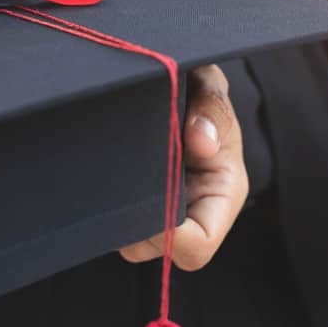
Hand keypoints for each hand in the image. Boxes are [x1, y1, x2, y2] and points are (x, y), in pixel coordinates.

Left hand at [119, 64, 248, 270]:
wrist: (178, 78)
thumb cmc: (199, 84)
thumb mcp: (210, 84)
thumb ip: (210, 106)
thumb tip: (202, 142)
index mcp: (223, 190)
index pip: (198, 245)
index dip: (168, 236)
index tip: (144, 204)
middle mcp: (195, 207)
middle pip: (156, 247)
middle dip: (133, 223)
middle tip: (114, 183)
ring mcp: (165, 207)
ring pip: (130, 239)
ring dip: (117, 213)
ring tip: (110, 171)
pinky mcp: (139, 199)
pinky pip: (118, 218)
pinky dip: (107, 201)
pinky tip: (104, 171)